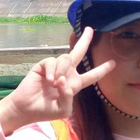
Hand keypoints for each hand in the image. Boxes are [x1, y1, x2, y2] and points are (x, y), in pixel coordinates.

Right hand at [0, 27, 114, 134]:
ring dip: (62, 70)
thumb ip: (68, 96)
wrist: (26, 108)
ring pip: (66, 58)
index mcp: (74, 84)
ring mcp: (55, 68)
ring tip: (55, 83)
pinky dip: (52, 70)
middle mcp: (67, 73)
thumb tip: (64, 80)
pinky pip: (52, 61)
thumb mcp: (63, 109)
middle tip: (90, 29)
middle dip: (85, 41)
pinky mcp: (43, 66)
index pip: (91, 75)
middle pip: (79, 53)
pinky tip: (48, 80)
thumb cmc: (45, 110)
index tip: (113, 63)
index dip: (102, 70)